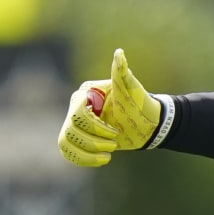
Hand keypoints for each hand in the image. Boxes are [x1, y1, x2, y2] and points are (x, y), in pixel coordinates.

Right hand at [55, 48, 161, 167]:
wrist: (147, 123)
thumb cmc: (140, 104)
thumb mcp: (132, 90)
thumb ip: (122, 73)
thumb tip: (119, 53)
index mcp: (85, 94)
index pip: (77, 113)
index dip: (95, 126)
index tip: (115, 131)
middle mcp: (75, 107)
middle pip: (71, 130)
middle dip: (93, 141)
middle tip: (114, 143)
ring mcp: (75, 123)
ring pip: (66, 142)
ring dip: (87, 152)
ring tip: (108, 154)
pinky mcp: (79, 138)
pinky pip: (68, 151)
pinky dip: (82, 159)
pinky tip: (102, 160)